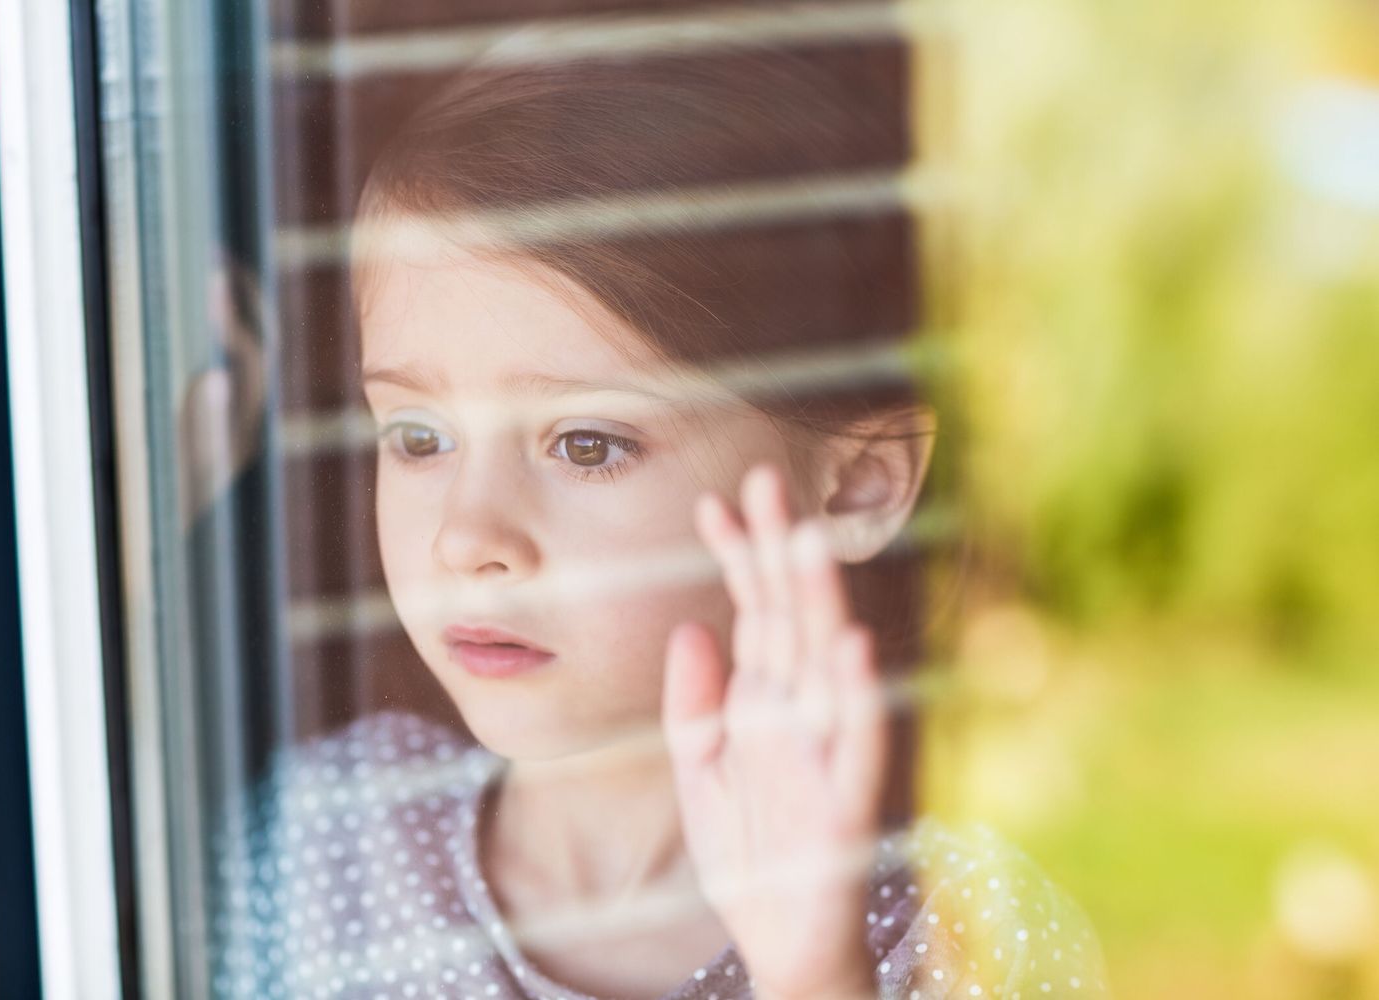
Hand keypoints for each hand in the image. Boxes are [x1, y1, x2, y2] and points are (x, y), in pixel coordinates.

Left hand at [662, 464, 887, 998]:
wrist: (780, 940)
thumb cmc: (751, 852)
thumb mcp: (700, 771)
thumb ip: (692, 701)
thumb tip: (691, 625)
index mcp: (762, 701)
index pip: (752, 611)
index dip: (737, 557)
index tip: (713, 501)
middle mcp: (796, 711)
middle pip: (788, 616)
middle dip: (778, 551)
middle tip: (766, 482)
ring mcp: (822, 750)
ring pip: (824, 662)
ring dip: (820, 601)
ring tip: (809, 540)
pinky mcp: (844, 799)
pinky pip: (852, 739)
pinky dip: (853, 693)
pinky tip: (849, 644)